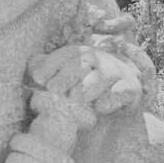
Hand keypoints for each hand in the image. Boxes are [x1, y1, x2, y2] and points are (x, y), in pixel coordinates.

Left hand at [27, 45, 142, 115]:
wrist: (122, 90)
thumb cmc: (87, 83)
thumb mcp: (67, 75)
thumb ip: (50, 70)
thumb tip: (33, 69)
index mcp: (82, 54)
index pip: (66, 54)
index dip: (51, 64)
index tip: (38, 78)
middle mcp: (100, 60)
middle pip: (83, 63)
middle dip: (66, 75)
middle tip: (54, 89)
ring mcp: (116, 73)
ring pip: (102, 77)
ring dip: (87, 87)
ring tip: (75, 97)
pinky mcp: (130, 88)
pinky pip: (121, 92)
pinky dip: (111, 99)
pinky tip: (99, 107)